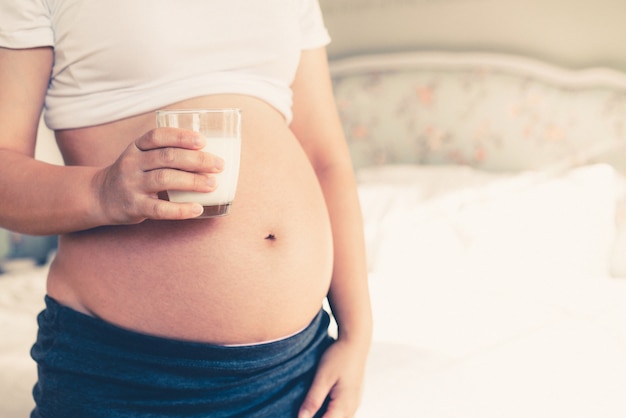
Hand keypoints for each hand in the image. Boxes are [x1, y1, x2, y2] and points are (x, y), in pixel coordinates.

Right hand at [94, 127, 223, 223]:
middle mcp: (132, 163)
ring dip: (193, 181)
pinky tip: (197, 208)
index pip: (158, 136)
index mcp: (136, 147)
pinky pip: (160, 209)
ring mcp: (131, 185)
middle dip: (197, 160)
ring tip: (213, 184)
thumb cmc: (133, 174)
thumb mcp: (141, 156)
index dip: (181, 136)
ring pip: (165, 179)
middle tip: (219, 165)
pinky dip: (181, 209)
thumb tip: (209, 155)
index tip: (203, 141)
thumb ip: (166, 153)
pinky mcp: (134, 207)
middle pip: (167, 157)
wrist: (99, 197)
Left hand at [299, 338, 368, 417]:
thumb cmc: (339, 356)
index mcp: (344, 405)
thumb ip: (313, 400)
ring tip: (311, 409)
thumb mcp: (322, 378)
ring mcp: (354, 402)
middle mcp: (352, 407)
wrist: (356, 341)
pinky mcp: (353, 396)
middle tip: (305, 412)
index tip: (300, 416)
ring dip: (326, 415)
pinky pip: (343, 412)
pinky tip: (321, 405)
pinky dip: (332, 412)